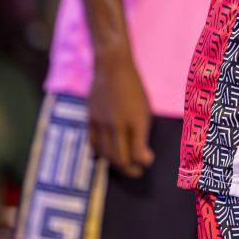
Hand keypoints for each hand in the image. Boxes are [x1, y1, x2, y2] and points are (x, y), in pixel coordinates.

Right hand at [89, 51, 153, 177]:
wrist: (112, 67)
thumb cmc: (134, 87)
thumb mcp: (146, 108)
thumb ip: (142, 129)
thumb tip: (139, 150)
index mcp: (137, 121)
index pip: (138, 153)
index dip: (144, 162)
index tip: (147, 161)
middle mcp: (119, 124)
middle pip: (120, 159)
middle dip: (130, 170)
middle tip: (137, 171)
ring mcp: (102, 123)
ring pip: (105, 155)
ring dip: (115, 164)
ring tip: (123, 164)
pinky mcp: (90, 120)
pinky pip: (93, 144)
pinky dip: (101, 154)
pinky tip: (107, 155)